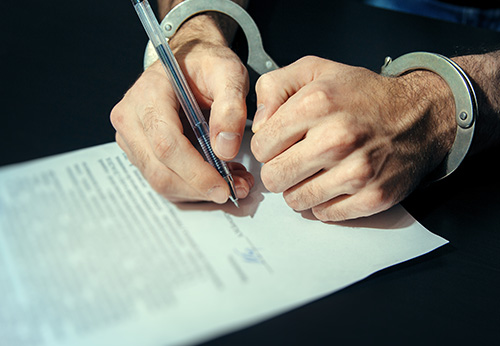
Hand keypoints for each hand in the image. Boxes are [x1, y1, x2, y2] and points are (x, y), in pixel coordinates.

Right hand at [111, 40, 252, 203]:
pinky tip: (215, 176)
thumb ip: (230, 107)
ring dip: (197, 191)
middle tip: (235, 189)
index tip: (224, 186)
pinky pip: (163, 178)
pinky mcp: (139, 150)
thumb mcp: (228, 73)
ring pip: (160, 181)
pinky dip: (191, 186)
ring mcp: (130, 136)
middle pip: (159, 170)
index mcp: (148, 95)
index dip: (196, 172)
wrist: (188, 60)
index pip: (166, 144)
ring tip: (231, 181)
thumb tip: (225, 148)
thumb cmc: (206, 64)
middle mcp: (130, 118)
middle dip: (199, 188)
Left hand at [251, 56, 454, 220]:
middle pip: (274, 178)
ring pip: (296, 201)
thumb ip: (273, 88)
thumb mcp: (314, 71)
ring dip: (300, 189)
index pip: (260, 147)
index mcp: (316, 104)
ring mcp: (357, 171)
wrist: (419, 115)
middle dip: (279, 170)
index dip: (267, 146)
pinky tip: (335, 183)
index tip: (281, 143)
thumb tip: (258, 125)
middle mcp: (337, 138)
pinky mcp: (373, 196)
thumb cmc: (363, 95)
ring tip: (316, 171)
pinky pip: (325, 215)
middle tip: (295, 160)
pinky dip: (325, 203)